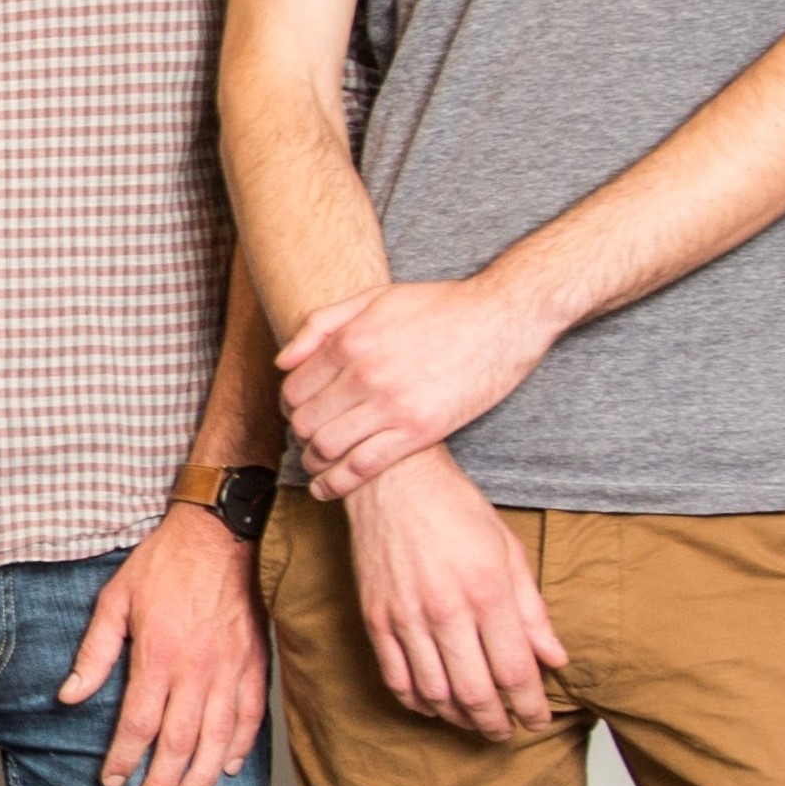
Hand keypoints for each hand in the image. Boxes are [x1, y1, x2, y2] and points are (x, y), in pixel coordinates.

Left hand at [58, 503, 267, 785]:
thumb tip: (70, 696)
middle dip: (161, 783)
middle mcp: (197, 669)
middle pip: (178, 742)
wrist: (220, 532)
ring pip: (217, 738)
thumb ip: (95, 653)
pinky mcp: (255, 663)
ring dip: (201, 777)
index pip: (138, 724)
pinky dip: (240, 746)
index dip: (123, 759)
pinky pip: (251, 715)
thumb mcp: (115, 600)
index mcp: (159, 655)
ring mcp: (231, 668)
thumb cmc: (165, 563)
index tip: (111, 782)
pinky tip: (227, 767)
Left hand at [282, 276, 562, 500]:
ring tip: (318, 464)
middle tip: (308, 439)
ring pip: (327, 447)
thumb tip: (283, 362)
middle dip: (300, 435)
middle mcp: (364, 374)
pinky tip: (329, 488)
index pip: (294, 389)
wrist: (501, 317)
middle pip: (305, 421)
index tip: (298, 412)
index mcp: (349, 341)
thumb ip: (322, 324)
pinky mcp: (419, 430)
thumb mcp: (374, 297)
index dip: (289, 406)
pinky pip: (364, 466)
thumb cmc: (440, 305)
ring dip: (314, 461)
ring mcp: (391, 404)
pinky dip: (338, 482)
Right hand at [340, 448, 567, 737]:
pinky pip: (396, 678)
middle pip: (475, 692)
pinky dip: (418, 702)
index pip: (515, 670)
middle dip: (496, 723)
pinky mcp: (376, 618)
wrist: (393, 481)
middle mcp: (445, 610)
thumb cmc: (455, 509)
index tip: (538, 720)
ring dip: (459, 718)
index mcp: (487, 591)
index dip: (530, 706)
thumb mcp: (509, 551)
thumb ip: (532, 611)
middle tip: (507, 732)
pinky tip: (434, 704)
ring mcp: (406, 617)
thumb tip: (555, 658)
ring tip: (474, 722)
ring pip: (435, 693)